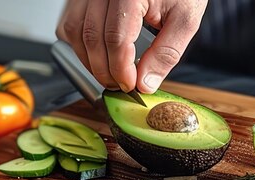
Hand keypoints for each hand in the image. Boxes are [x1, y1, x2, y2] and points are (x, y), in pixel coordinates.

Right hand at [56, 0, 206, 93]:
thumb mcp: (184, 20)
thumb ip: (166, 53)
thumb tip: (145, 83)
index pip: (116, 39)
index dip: (120, 70)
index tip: (130, 85)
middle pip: (92, 38)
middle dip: (104, 70)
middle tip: (120, 85)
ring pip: (75, 31)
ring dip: (89, 60)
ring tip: (109, 74)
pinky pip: (70, 22)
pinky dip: (79, 43)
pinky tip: (97, 54)